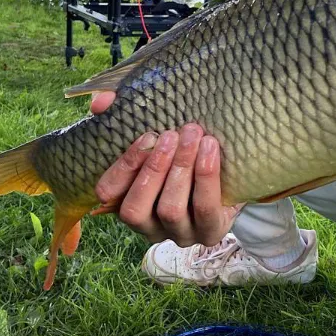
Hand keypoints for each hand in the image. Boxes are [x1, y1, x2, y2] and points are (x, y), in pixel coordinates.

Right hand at [89, 91, 241, 246]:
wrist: (234, 172)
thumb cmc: (184, 152)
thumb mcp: (156, 135)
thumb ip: (123, 116)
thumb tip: (101, 102)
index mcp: (127, 202)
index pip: (108, 193)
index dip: (123, 166)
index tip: (147, 135)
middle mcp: (148, 226)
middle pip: (135, 208)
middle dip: (154, 167)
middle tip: (172, 134)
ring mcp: (179, 233)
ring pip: (170, 209)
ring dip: (181, 168)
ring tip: (194, 136)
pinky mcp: (210, 232)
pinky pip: (205, 209)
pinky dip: (206, 177)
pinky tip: (210, 148)